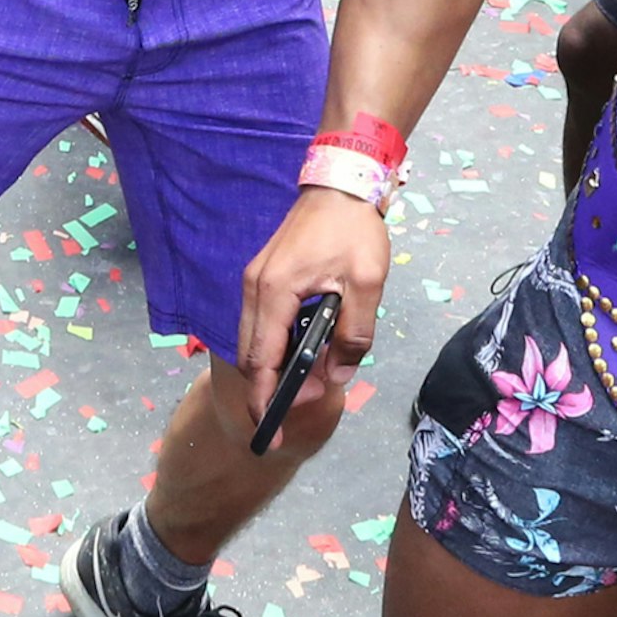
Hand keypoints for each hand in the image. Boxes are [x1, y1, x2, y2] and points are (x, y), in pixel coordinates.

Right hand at [236, 182, 393, 402]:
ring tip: (308, 383)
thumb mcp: (365, 284)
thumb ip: (354, 334)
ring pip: (253, 341)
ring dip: (274, 368)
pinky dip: (274, 347)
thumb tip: (337, 375)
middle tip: (305, 406)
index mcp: (275, 292)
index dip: (265, 400)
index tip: (270, 433)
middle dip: (270, 390)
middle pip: (251, 356)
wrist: (340, 184)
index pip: (261, 360)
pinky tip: (301, 353)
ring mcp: (254, 281)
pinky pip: (260, 324)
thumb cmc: (353, 231)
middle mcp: (255, 289)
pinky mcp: (263, 277)